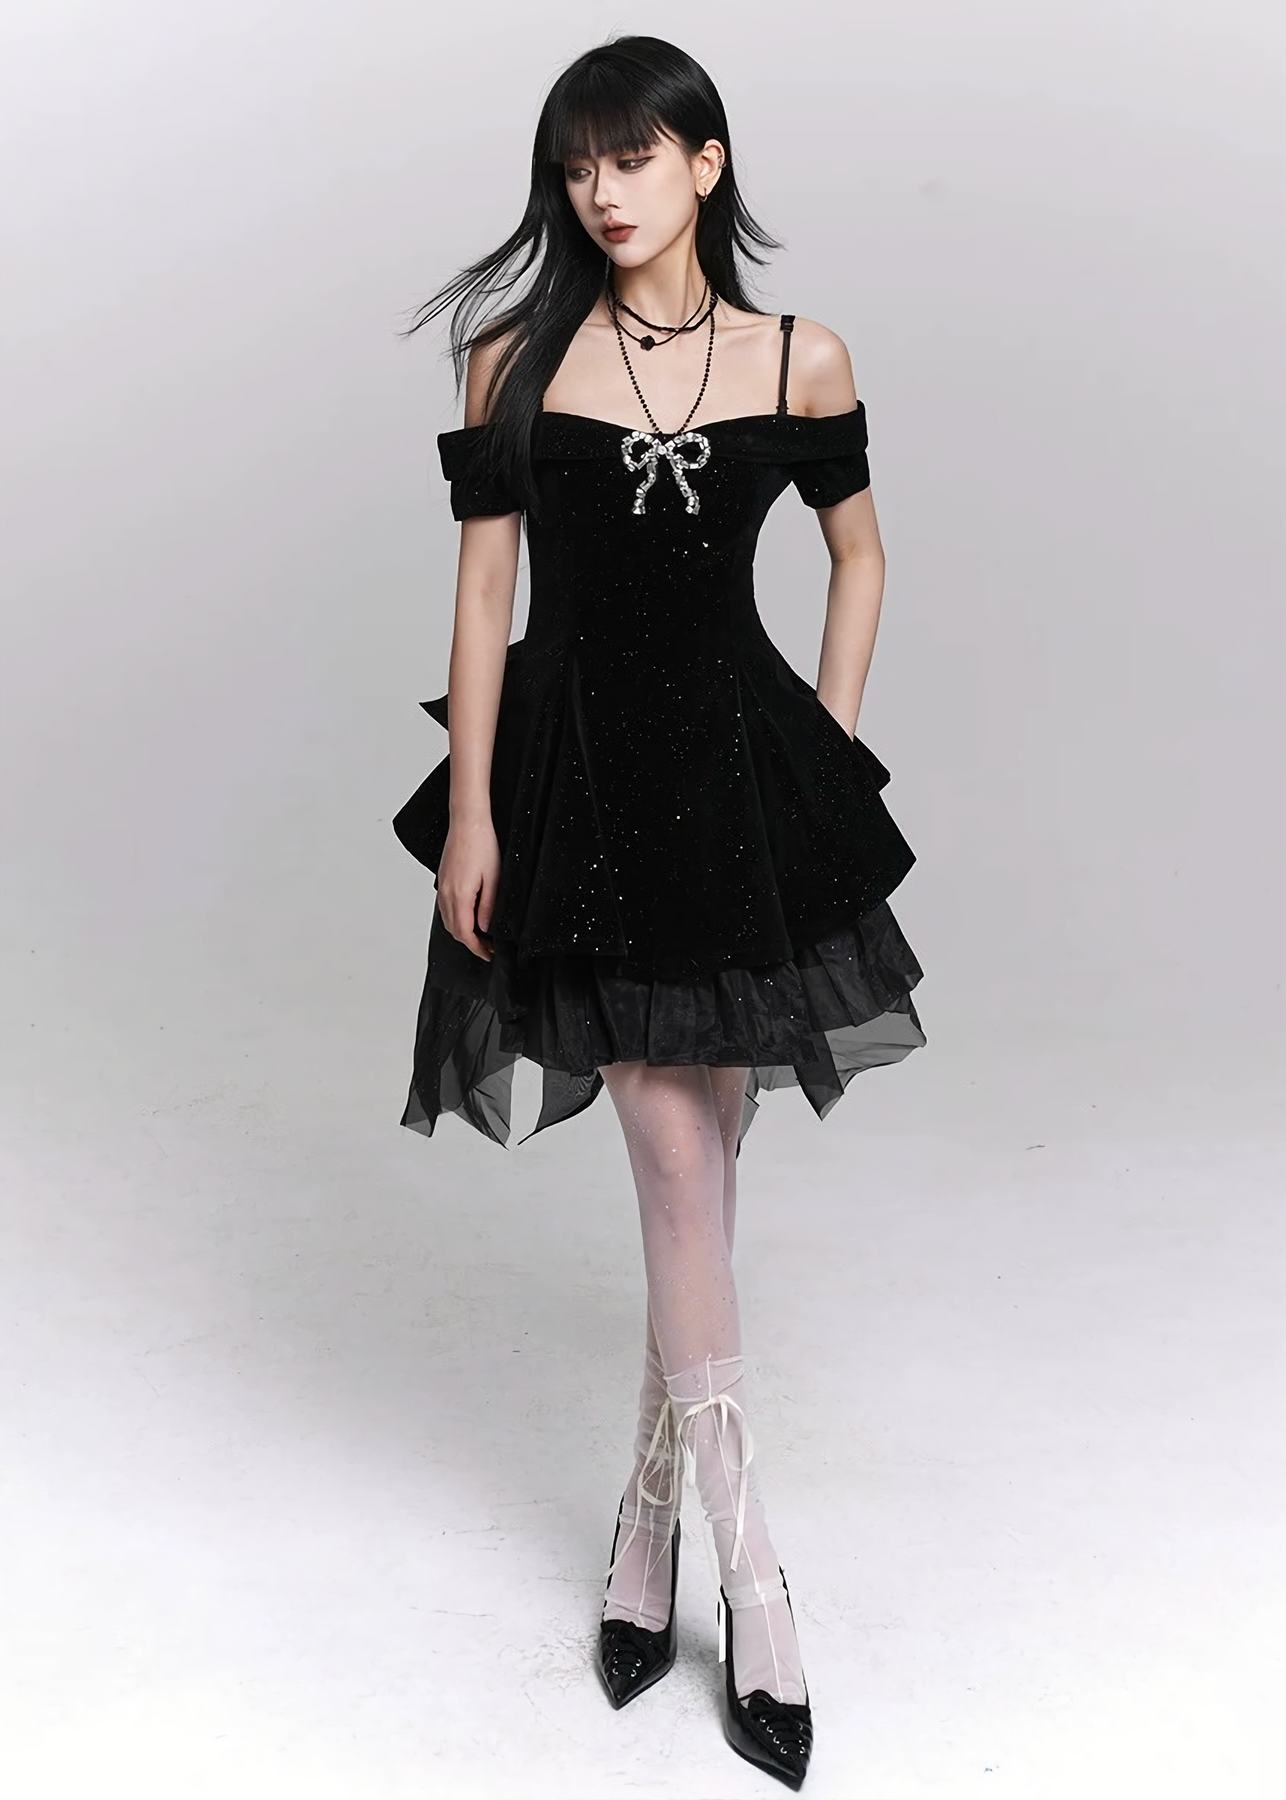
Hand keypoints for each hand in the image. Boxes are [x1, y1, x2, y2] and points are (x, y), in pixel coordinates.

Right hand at [437, 814, 500, 961]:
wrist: (467, 822)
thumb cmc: (482, 844)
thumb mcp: (494, 878)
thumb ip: (488, 906)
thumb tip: (486, 927)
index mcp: (460, 895)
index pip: (465, 933)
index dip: (477, 948)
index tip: (489, 954)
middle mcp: (447, 893)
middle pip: (454, 930)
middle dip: (470, 943)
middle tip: (488, 947)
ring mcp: (442, 887)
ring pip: (448, 920)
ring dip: (462, 932)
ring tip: (480, 935)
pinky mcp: (443, 880)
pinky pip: (445, 908)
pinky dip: (455, 919)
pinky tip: (467, 916)